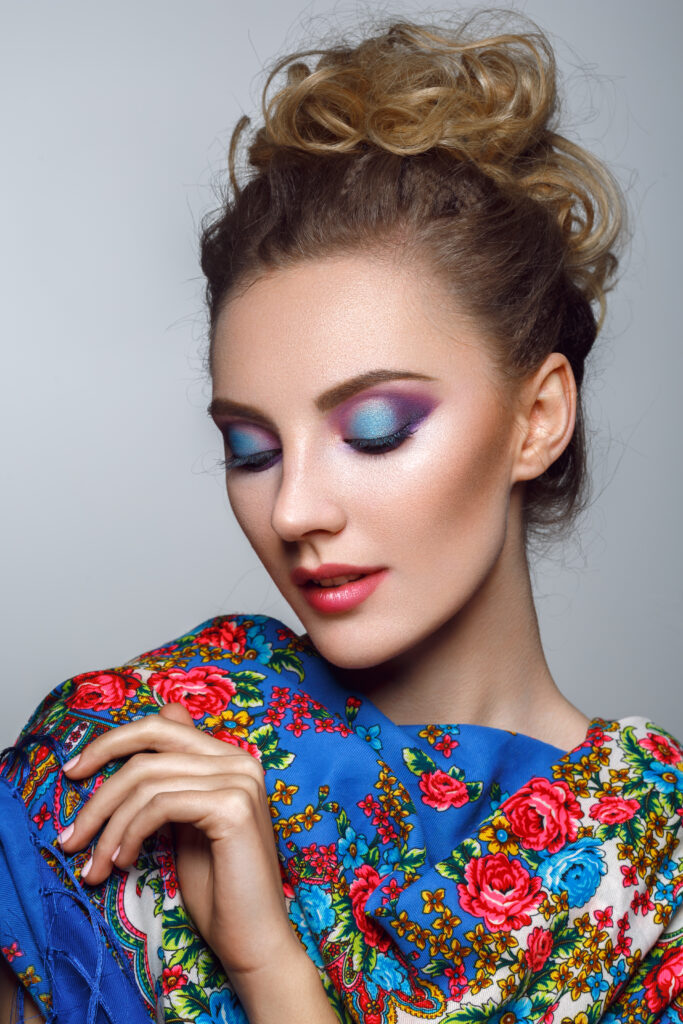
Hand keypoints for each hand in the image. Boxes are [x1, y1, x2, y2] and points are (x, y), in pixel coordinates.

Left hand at [58, 703, 302, 978]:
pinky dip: (131, 833)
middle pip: (149, 744)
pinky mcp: (233, 807)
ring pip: (147, 780)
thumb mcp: (185, 824)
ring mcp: (239, 780)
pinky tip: (122, 862)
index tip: (74, 774)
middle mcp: (239, 760)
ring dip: (108, 826)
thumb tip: (160, 722)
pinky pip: (161, 805)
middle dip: (100, 783)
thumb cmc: (218, 888)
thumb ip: (171, 781)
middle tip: (69, 831)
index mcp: (229, 758)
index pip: (162, 725)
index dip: (112, 742)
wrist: (254, 939)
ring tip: (95, 866)